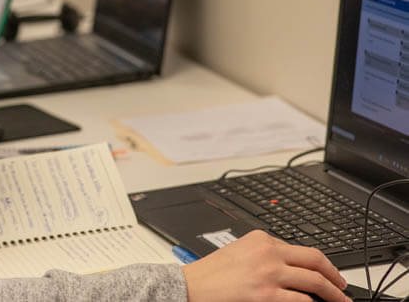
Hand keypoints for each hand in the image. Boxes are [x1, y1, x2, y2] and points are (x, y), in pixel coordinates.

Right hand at [182, 230, 349, 301]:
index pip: (301, 249)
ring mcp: (269, 273)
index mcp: (261, 239)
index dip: (321, 263)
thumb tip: (291, 267)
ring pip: (315, 281)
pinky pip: (302, 300)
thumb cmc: (211, 274)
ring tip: (341, 301)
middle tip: (343, 286)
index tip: (328, 272)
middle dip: (335, 276)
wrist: (191, 286)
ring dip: (334, 294)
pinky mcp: (267, 295)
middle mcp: (268, 252)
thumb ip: (264, 254)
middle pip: (315, 260)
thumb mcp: (240, 252)